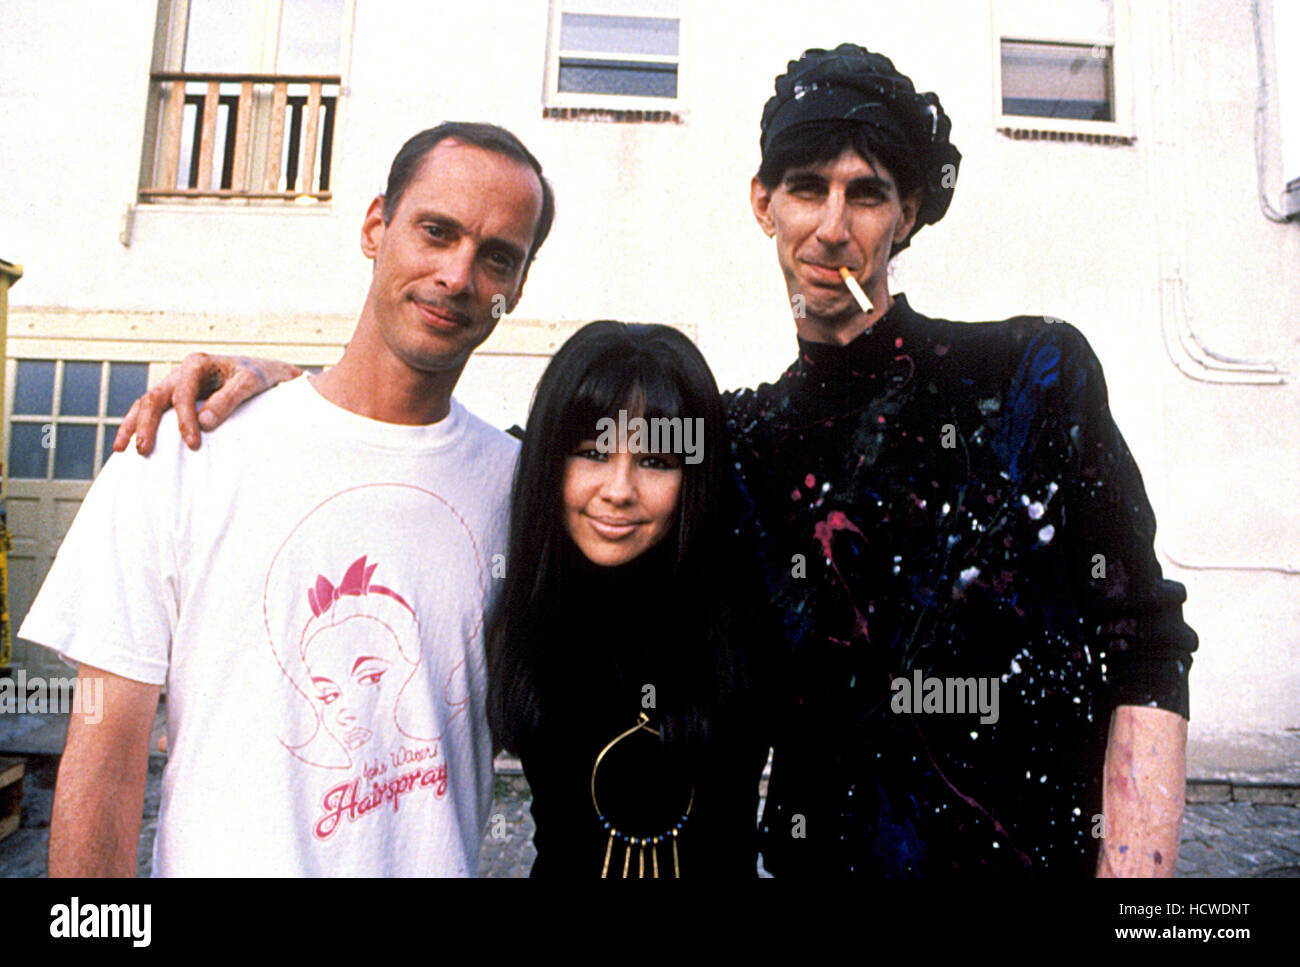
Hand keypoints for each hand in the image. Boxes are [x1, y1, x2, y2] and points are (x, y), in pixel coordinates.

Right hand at [113, 353, 302, 454]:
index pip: (182, 393)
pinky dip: (139, 425)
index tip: (192, 444)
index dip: (184, 419)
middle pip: (155, 397)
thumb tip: (204, 422)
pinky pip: (153, 411)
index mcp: (198, 363)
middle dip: (146, 424)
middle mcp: (183, 372)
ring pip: (146, 403)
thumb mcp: (252, 383)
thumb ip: (229, 399)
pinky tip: (128, 444)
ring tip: (122, 450)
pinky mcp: (178, 398)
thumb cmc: (261, 376)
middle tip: (144, 450)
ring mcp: (177, 385)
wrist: (268, 374)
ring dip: (133, 425)